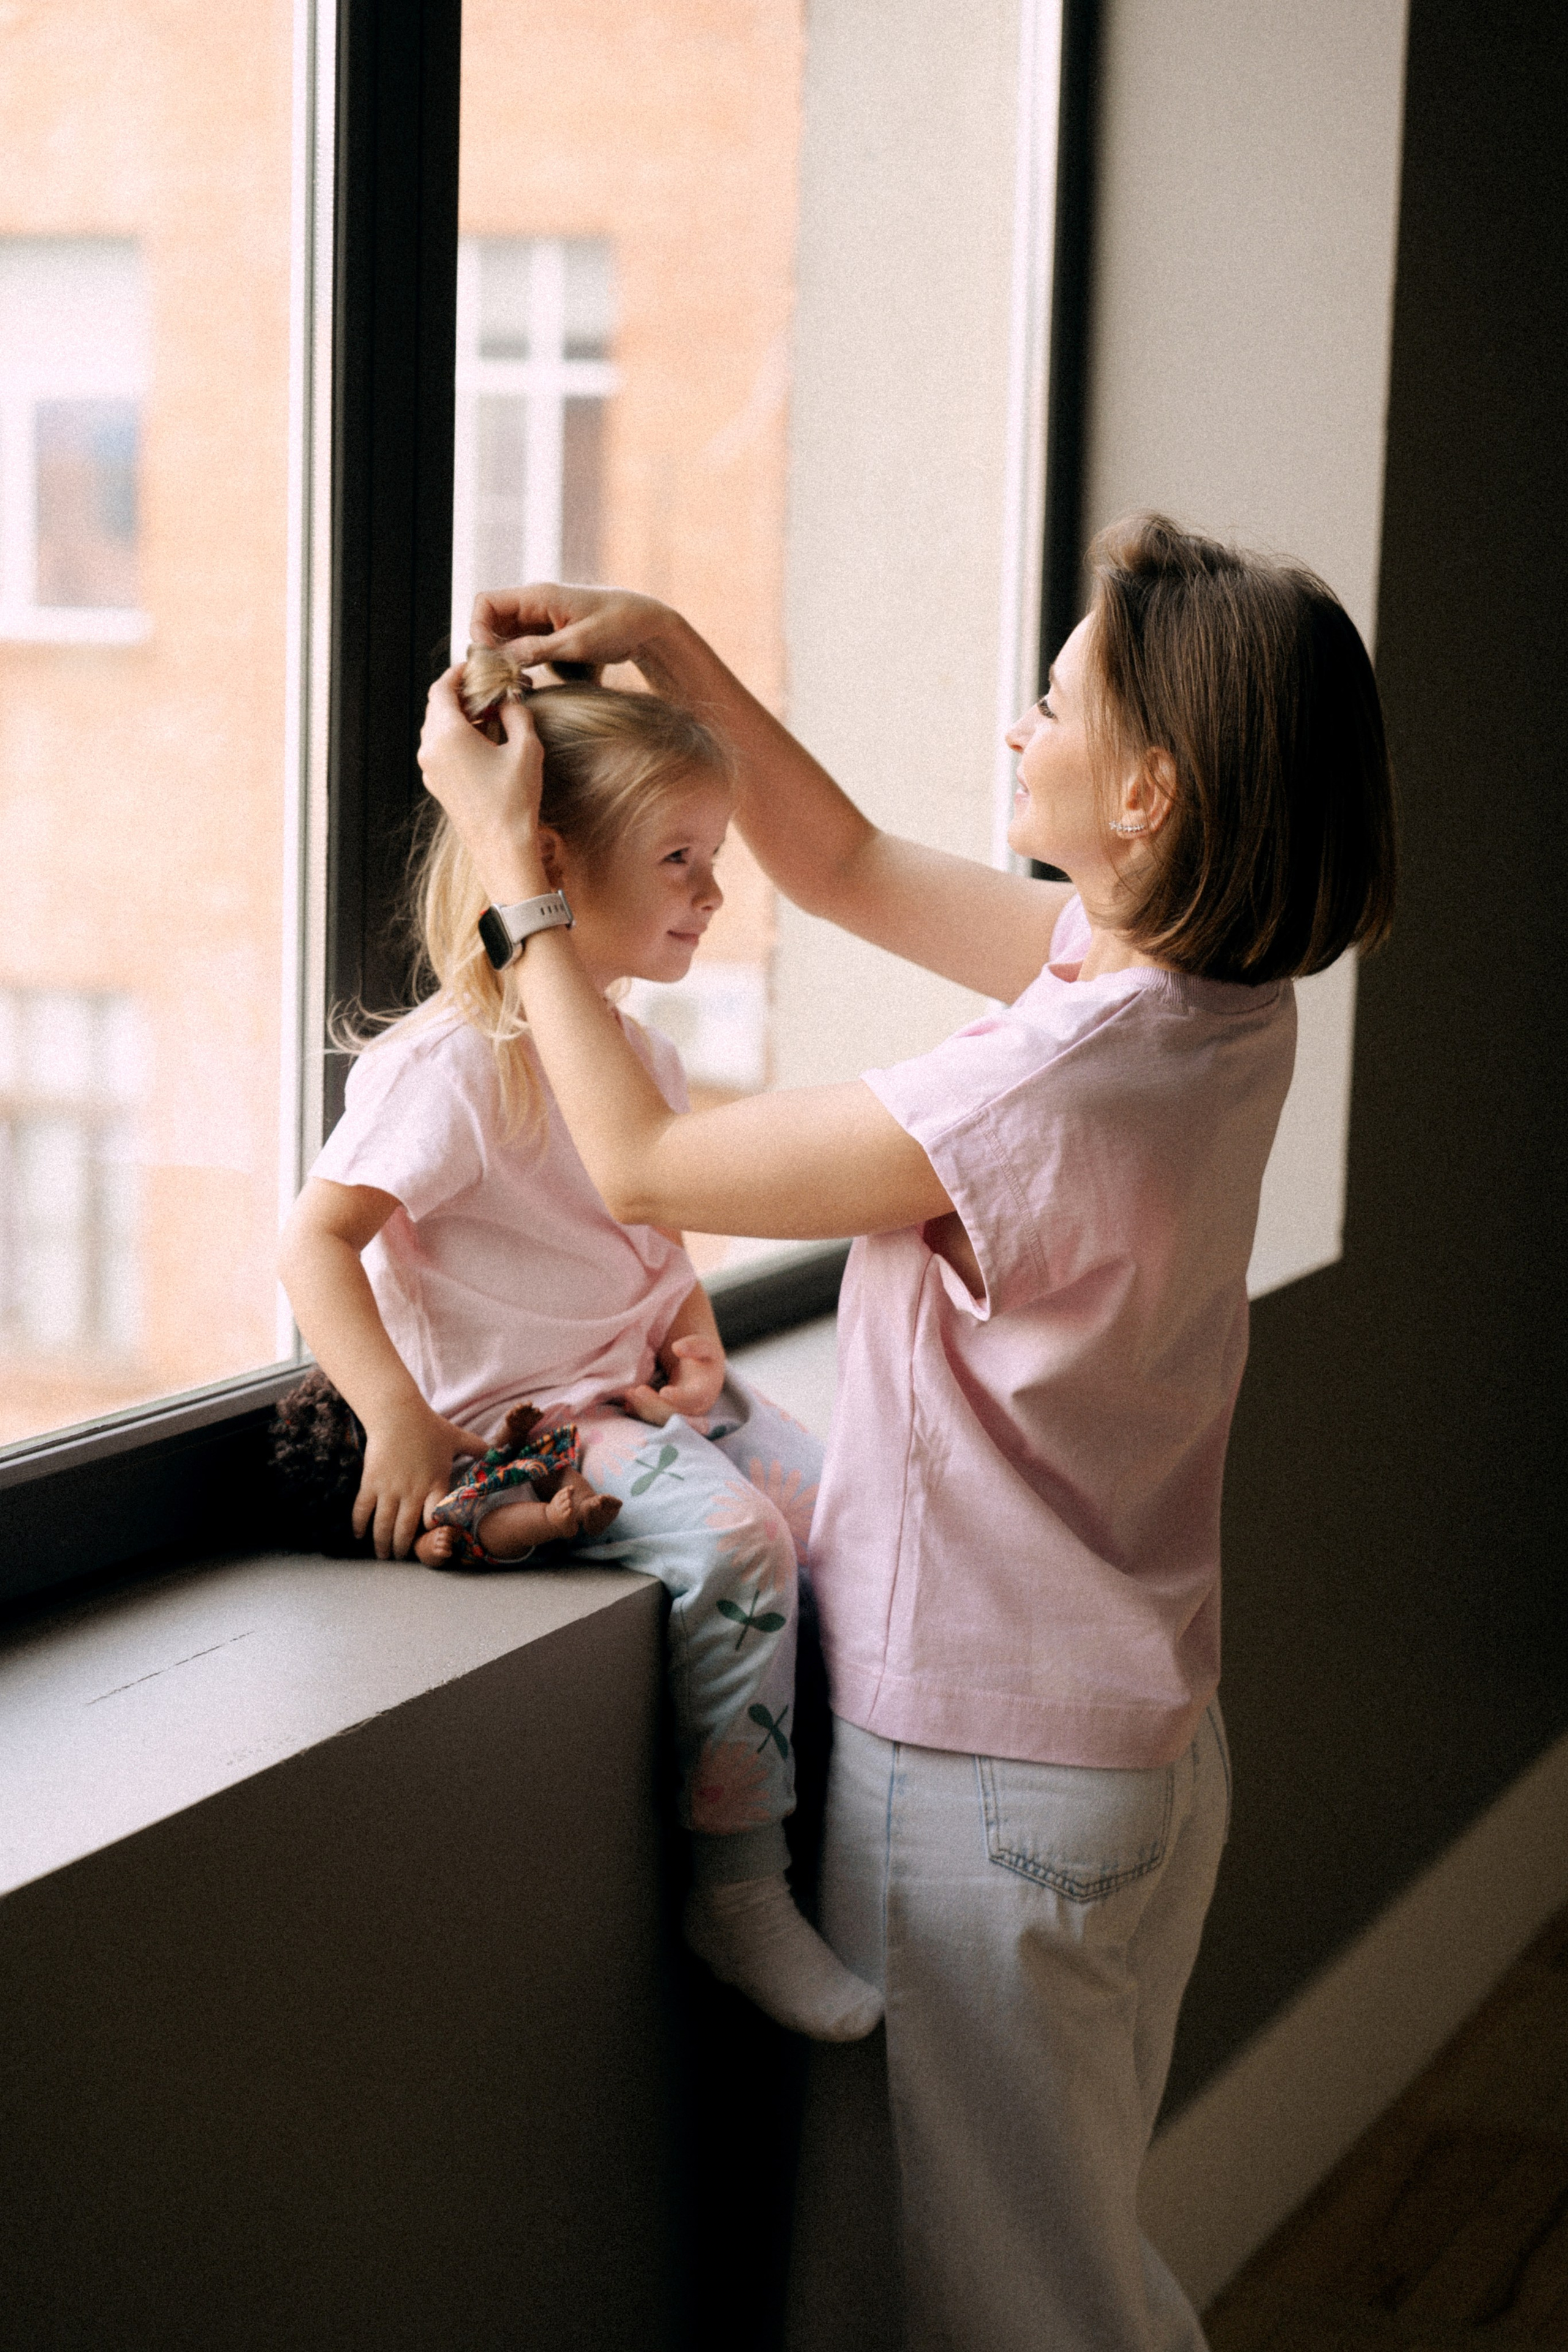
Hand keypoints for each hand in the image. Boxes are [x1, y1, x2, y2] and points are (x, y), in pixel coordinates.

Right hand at [354, 1400, 490, 1559]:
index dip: (433, 1532)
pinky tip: (359, 1535)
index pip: (436, 1518)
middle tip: (400, 1559)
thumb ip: (479, 1448)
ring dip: (382, 1544)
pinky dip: (360, 1525)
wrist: (397, 1413)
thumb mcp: (458, 1438)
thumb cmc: (429, 1426)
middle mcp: (413, 1491)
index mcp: (435, 1484)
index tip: (430, 1541)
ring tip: (383, 1555)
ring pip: (384, 1525)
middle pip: (406, 1530)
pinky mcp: (371, 1482)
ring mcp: (390, 1489)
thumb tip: (501, 1450)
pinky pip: (363, 1510)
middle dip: (402, 1548)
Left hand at [417, 667, 550, 904]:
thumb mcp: (527, 748)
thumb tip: (509, 700)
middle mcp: (431, 749)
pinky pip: (440, 749)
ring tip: (488, 717)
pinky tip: (482, 743)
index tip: (473, 668)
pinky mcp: (436, 784)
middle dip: (460, 695)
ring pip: (437, 728)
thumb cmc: (515, 800)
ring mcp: (430, 769)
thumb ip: (517, 714)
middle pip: (437, 707)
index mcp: (447, 734)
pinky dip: (456, 738)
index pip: (441, 688)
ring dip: (458, 716)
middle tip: (487, 691)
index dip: (456, 674)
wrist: (502, 848)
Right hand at [471, 582, 675, 677]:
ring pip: (505, 638)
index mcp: (538, 596)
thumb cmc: (618, 625)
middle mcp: (534, 605)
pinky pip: (522, 647)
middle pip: (491, 623)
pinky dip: (521, 664)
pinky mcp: (549, 634)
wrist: (647, 624)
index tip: (491, 659)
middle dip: (490, 651)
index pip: (486, 603)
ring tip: (517, 683)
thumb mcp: (579, 643)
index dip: (479, 630)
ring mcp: (540, 619)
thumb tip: (503, 658)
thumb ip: (539, 650)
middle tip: (502, 678)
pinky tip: (530, 681)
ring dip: (505, 661)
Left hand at [618, 1335, 726, 1427]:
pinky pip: (653, 1418)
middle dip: (654, 1403)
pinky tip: (627, 1405)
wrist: (702, 1372)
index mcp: (704, 1392)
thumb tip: (677, 1347)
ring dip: (644, 1408)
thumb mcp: (704, 1346)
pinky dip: (639, 1412)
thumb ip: (694, 1345)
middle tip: (637, 1390)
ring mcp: (680, 1413)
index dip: (679, 1397)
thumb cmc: (702, 1357)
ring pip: (661, 1417)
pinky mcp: (668, 1415)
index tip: (664, 1392)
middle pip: (673, 1411)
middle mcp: (693, 1408)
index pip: (693, 1399)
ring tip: (629, 1394)